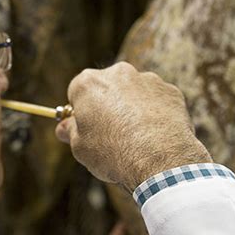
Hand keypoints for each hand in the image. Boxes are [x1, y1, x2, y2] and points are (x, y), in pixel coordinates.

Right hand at [56, 63, 210, 190]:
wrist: (159, 160)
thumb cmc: (113, 153)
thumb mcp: (80, 147)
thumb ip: (71, 131)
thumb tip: (64, 127)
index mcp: (89, 83)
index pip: (77, 91)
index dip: (80, 110)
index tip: (85, 126)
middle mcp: (118, 73)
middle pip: (107, 87)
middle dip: (107, 106)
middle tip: (110, 134)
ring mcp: (147, 80)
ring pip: (134, 93)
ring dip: (132, 108)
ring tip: (136, 139)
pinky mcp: (170, 91)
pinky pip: (158, 101)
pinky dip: (155, 114)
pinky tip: (155, 136)